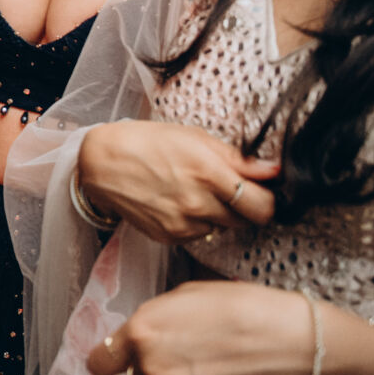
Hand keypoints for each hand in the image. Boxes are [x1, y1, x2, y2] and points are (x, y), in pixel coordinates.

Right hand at [79, 121, 277, 242]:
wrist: (100, 162)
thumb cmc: (146, 142)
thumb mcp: (193, 137)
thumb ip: (237, 158)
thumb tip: (273, 170)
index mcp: (209, 173)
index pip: (263, 205)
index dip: (267, 199)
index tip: (263, 192)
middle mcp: (199, 203)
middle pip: (247, 220)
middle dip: (243, 206)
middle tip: (225, 189)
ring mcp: (183, 224)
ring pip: (223, 228)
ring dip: (218, 214)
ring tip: (194, 192)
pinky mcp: (169, 236)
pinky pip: (198, 234)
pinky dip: (195, 222)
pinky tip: (177, 202)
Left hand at [87, 281, 313, 374]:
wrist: (295, 345)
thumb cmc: (245, 310)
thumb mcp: (187, 296)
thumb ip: (154, 319)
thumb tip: (142, 335)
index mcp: (142, 332)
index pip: (100, 361)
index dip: (109, 361)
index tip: (114, 361)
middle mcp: (153, 369)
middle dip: (154, 369)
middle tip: (190, 355)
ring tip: (221, 365)